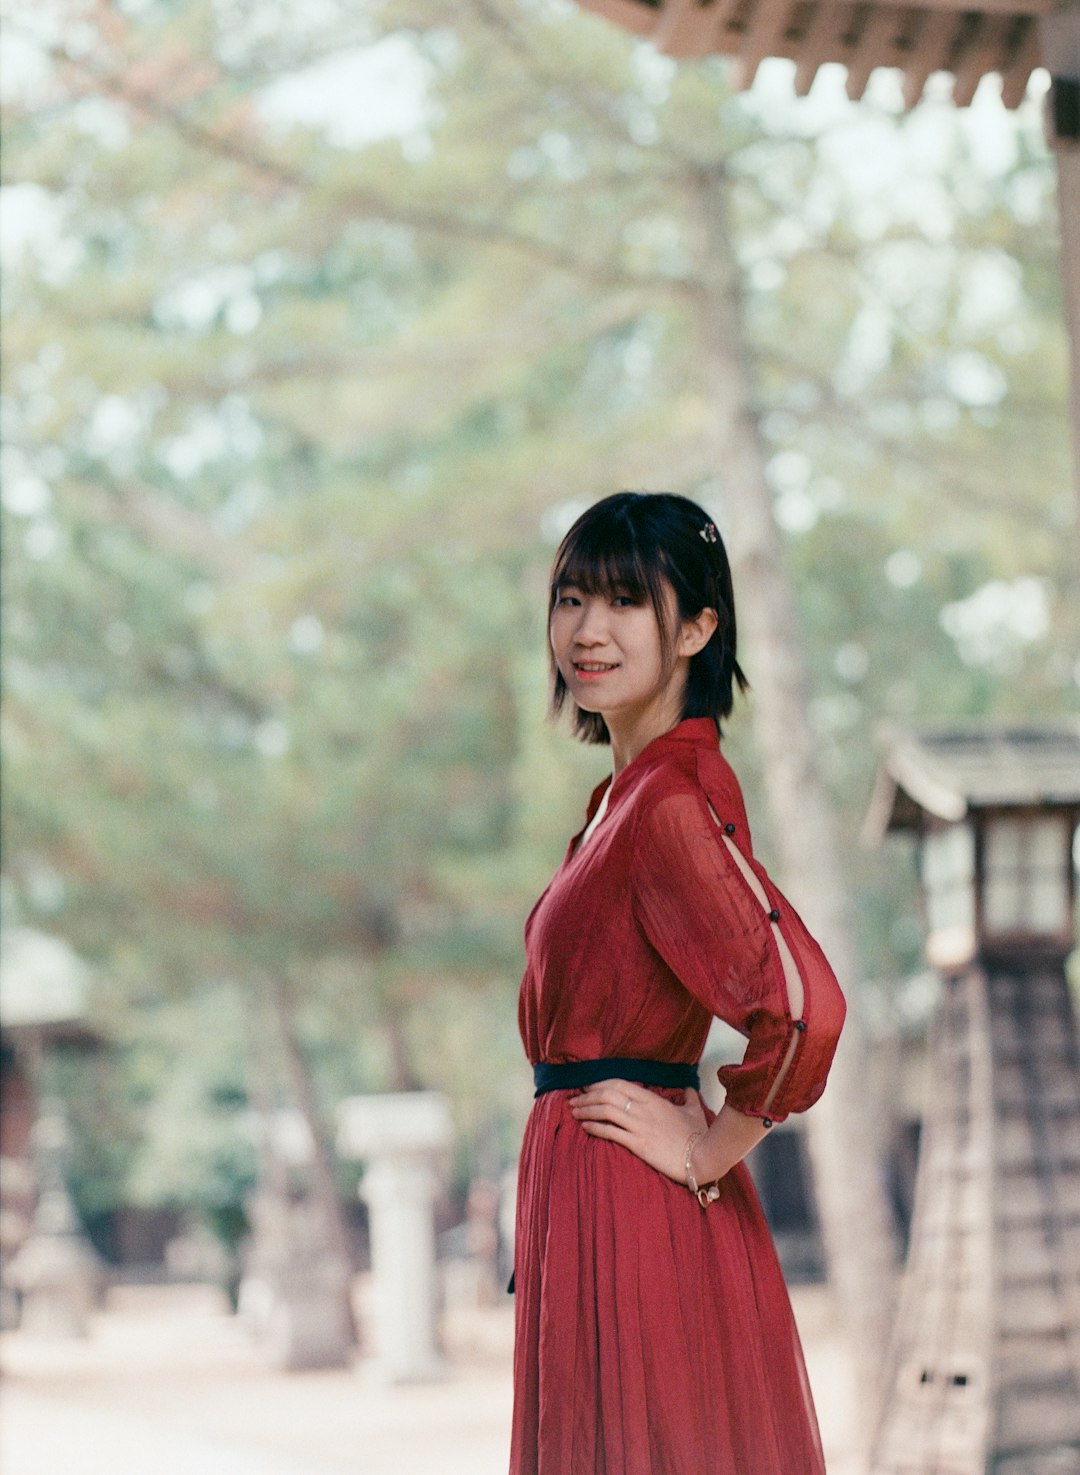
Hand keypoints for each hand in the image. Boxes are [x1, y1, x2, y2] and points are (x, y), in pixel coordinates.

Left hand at [568, 1079, 708, 1184]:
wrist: (704, 1157)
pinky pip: (611, 1132)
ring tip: (574, 1112)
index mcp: (653, 1099)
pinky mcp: (638, 1144)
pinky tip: (585, 1127)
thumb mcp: (695, 1111)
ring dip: (586, 1110)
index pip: (620, 1084)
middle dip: (587, 1095)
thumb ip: (689, 1098)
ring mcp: (640, 1126)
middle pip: (608, 1095)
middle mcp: (644, 1109)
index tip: (588, 1087)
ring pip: (606, 1111)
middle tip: (574, 1099)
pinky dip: (594, 1127)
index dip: (600, 1083)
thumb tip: (690, 1090)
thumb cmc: (700, 1135)